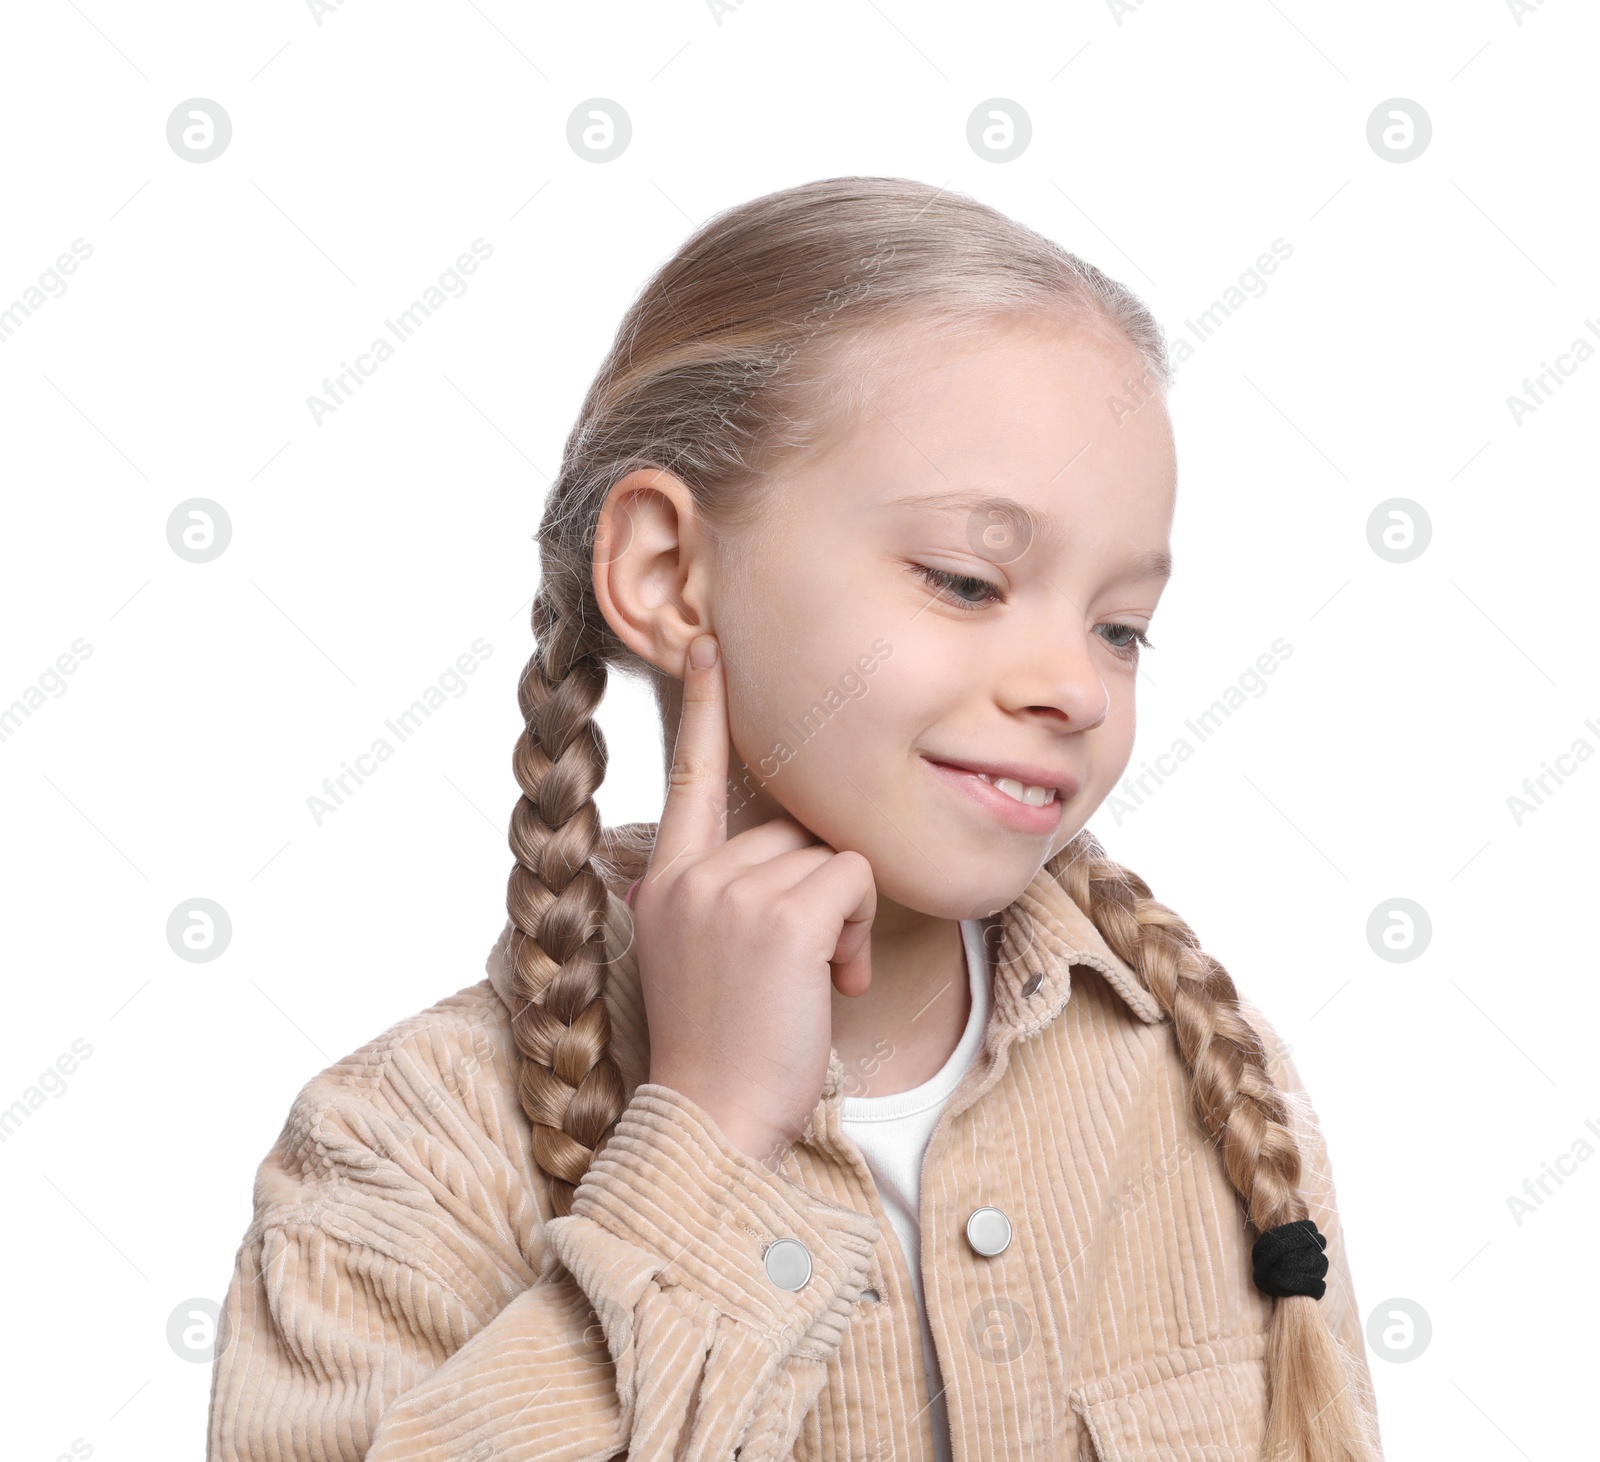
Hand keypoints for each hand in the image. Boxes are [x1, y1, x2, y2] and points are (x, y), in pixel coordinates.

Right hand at [634, 633, 876, 1167]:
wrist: (713, 1123)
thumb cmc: (723, 1046)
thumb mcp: (702, 953)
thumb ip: (728, 891)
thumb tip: (797, 850)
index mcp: (666, 879)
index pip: (688, 775)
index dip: (702, 707)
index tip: (710, 645)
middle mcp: (690, 874)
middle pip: (793, 826)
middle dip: (821, 887)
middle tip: (813, 962)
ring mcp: (730, 891)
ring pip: (831, 853)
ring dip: (847, 915)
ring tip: (819, 979)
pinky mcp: (780, 915)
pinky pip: (855, 878)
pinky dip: (864, 927)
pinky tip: (840, 979)